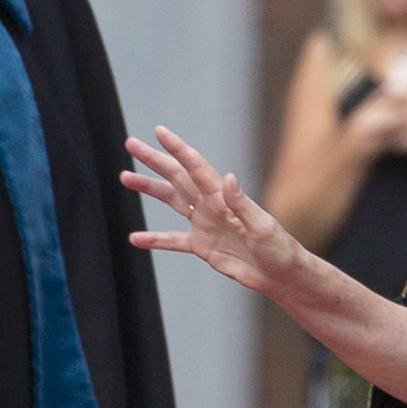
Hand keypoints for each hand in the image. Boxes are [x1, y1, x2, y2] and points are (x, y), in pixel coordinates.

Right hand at [123, 127, 305, 298]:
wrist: (281, 274)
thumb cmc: (279, 248)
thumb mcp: (263, 226)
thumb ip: (242, 203)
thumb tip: (228, 177)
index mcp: (224, 197)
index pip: (196, 167)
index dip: (177, 149)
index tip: (159, 133)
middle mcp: (211, 205)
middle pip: (177, 176)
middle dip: (154, 160)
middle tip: (131, 144)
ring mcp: (205, 224)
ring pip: (171, 201)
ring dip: (149, 189)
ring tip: (125, 178)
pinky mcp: (202, 246)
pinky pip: (173, 240)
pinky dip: (154, 239)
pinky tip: (135, 238)